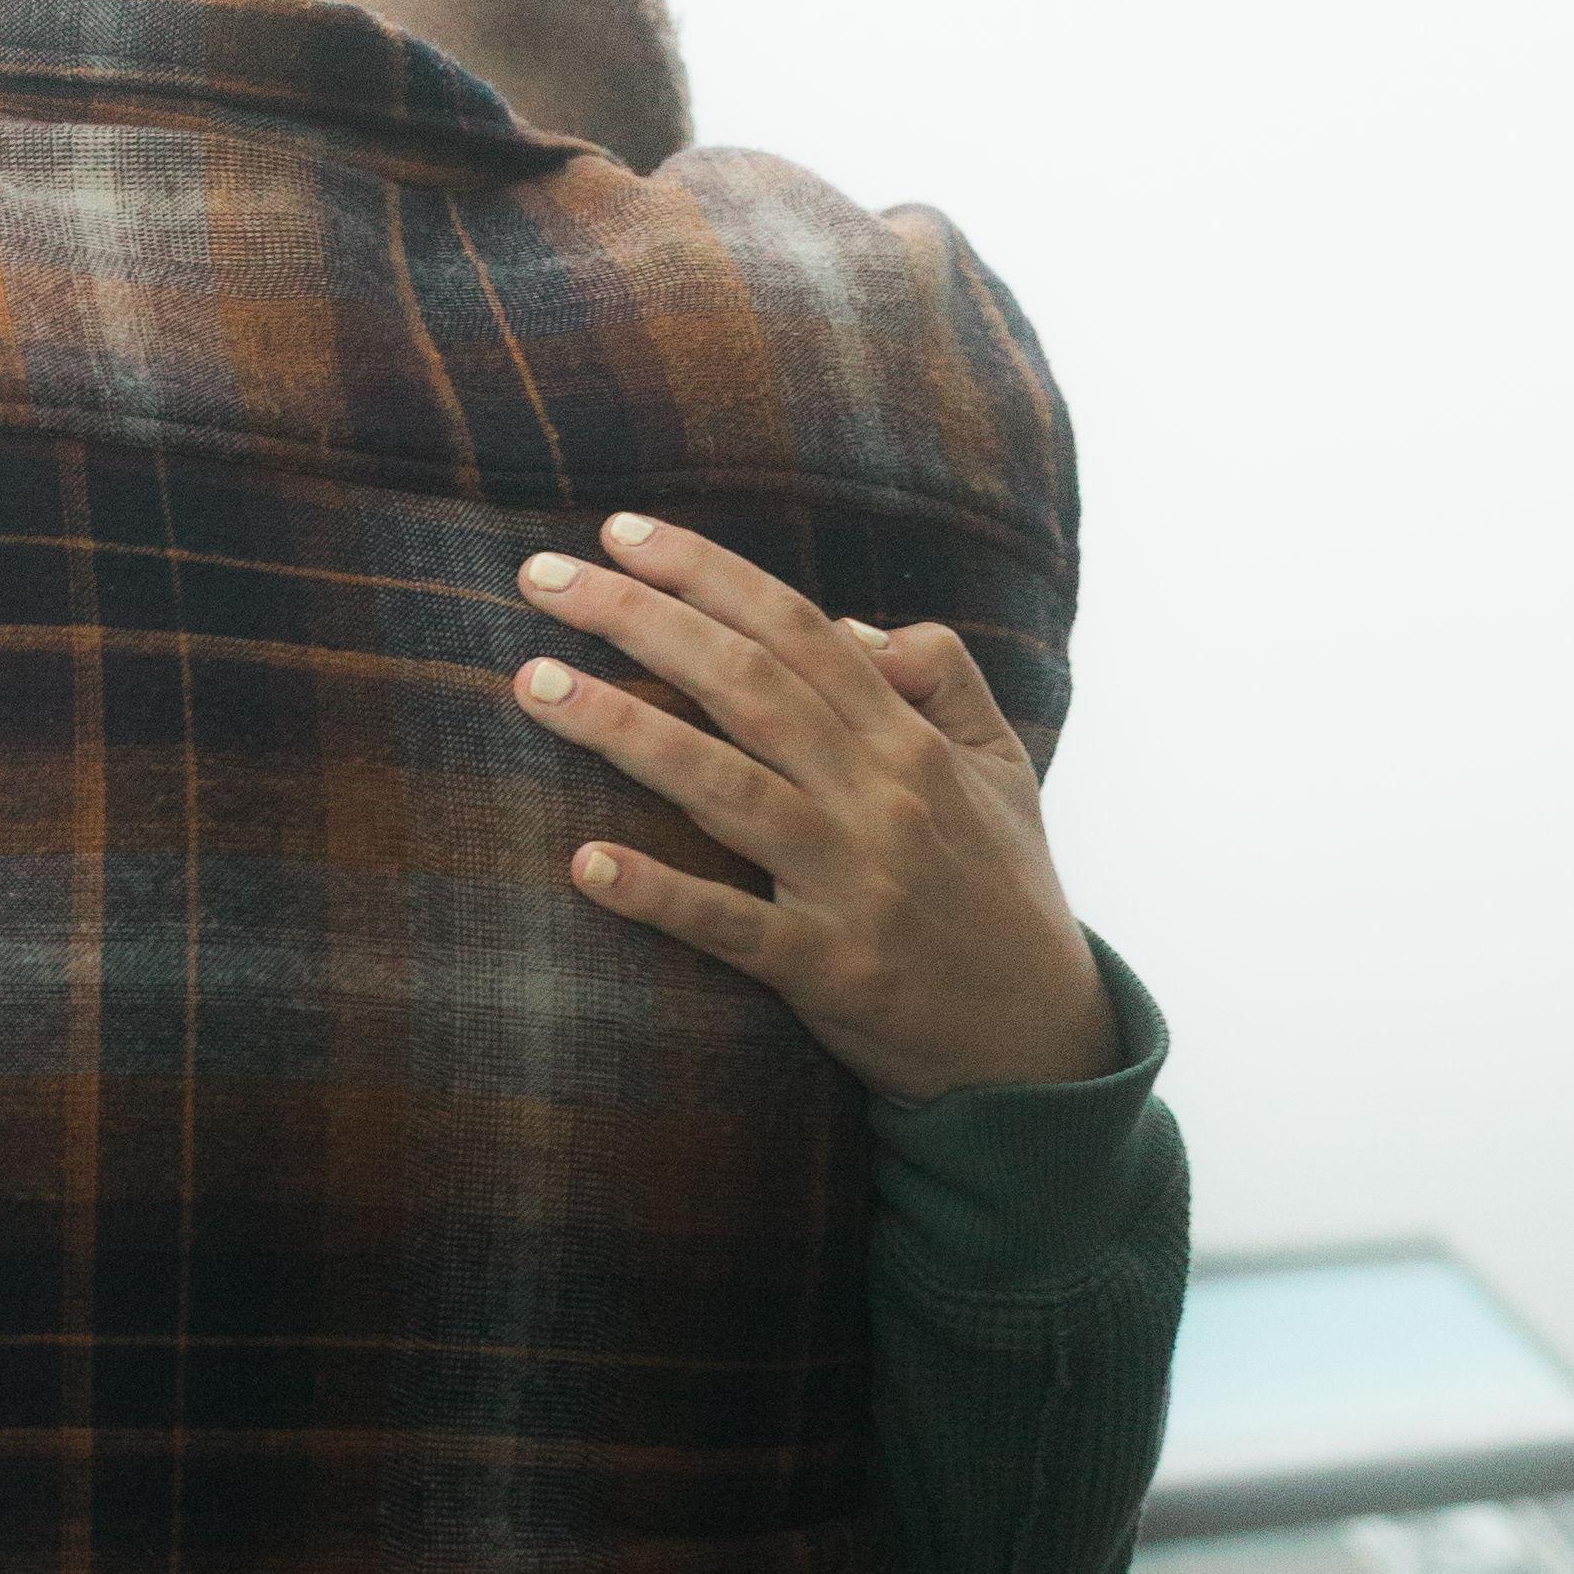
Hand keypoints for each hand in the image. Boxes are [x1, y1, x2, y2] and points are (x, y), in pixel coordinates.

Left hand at [506, 515, 1119, 1102]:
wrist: (1040, 1040)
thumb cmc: (1002, 891)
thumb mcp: (1003, 766)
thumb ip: (944, 679)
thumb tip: (857, 627)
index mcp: (909, 740)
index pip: (796, 629)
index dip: (705, 573)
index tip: (618, 533)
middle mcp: (878, 797)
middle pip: (745, 684)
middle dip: (639, 621)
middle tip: (542, 578)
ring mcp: (851, 883)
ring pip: (726, 787)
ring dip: (624, 730)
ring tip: (534, 685)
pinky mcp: (827, 970)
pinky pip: (731, 927)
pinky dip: (660, 894)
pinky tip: (585, 864)